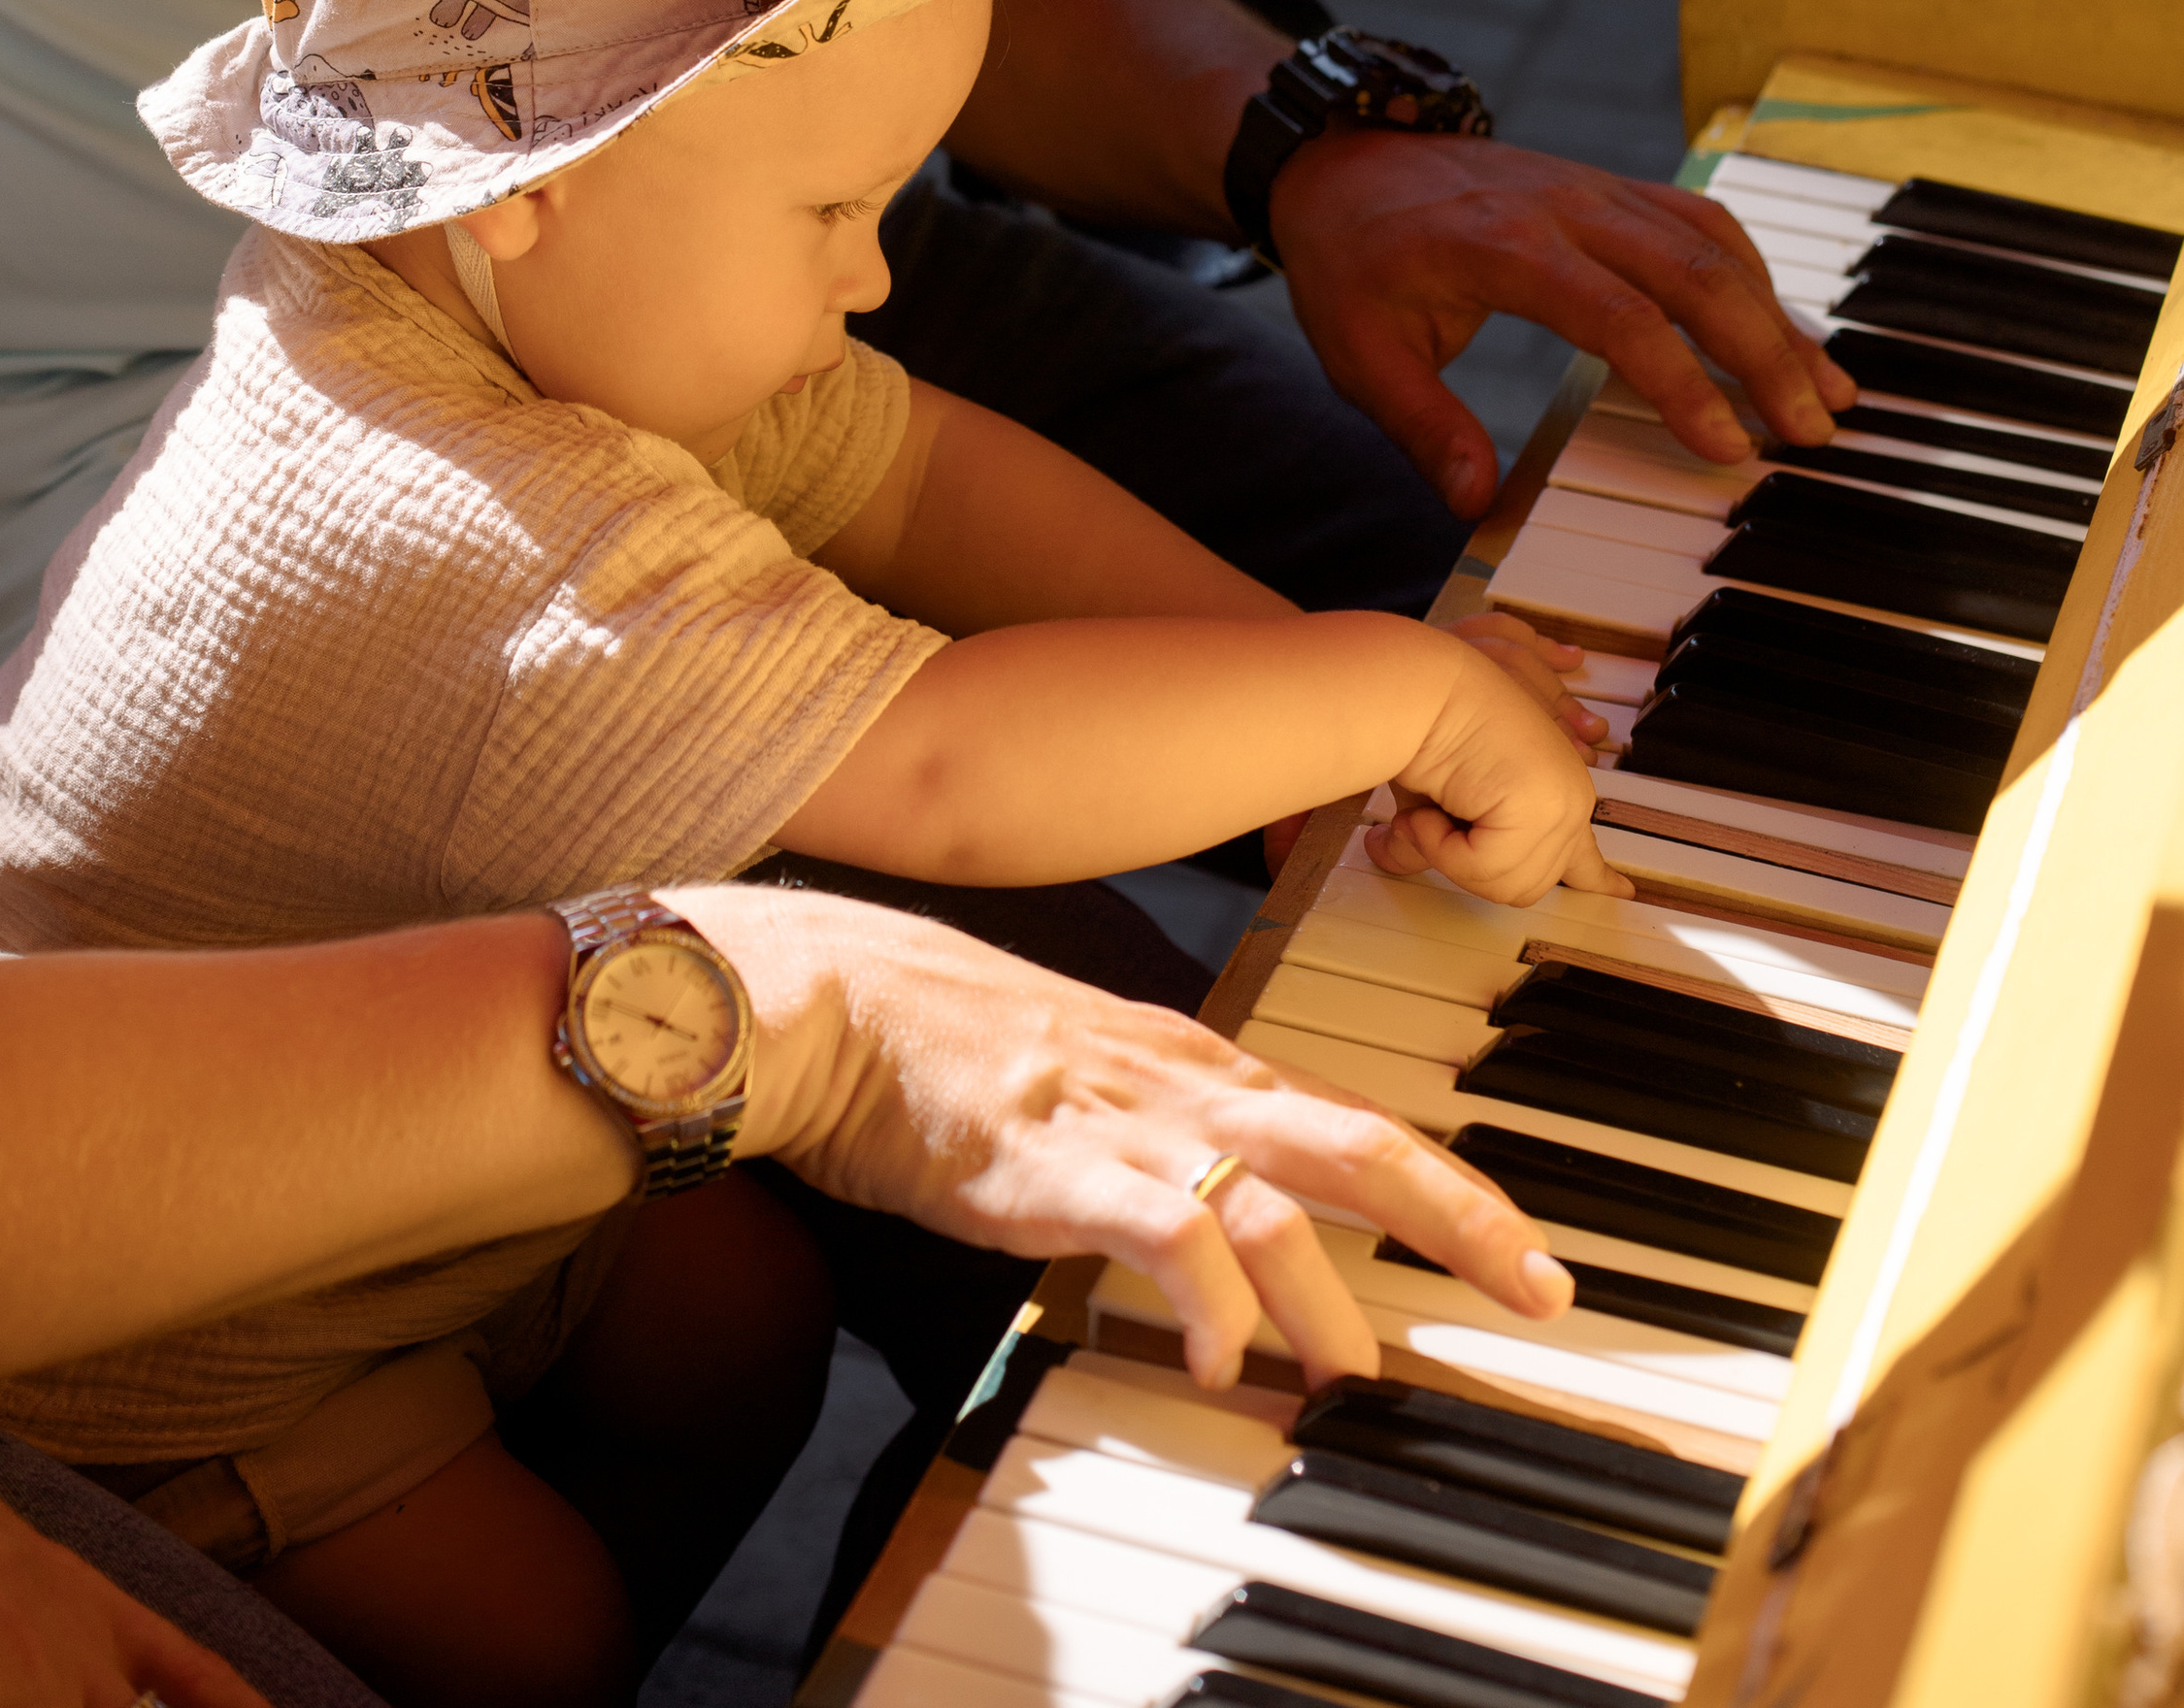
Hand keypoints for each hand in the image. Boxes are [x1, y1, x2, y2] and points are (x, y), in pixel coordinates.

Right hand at [680, 887, 1573, 1391]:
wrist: (836, 998)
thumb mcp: (1089, 1076)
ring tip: (1359, 1379)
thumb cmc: (945, 1043)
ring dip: (1331, 1297)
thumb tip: (1222, 1220)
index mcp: (1198, 1061)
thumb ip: (1164, 1136)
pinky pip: (1164, 1235)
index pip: (1359, 1118)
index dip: (1458, 1185)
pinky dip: (1211, 1303)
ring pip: (1275, 1200)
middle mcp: (1185, 1081)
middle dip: (1464, 1219)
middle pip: (1360, 1143)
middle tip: (1541, 1292)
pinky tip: (1225, 1362)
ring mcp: (1125, 1120)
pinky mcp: (1057, 1164)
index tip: (1532, 1253)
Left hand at [1269, 125, 1853, 520]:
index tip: (1729, 448)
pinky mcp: (1609, 187)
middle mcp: (1566, 207)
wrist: (1340, 155)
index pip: (1620, 316)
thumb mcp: (1358, 351)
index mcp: (1506, 246)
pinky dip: (1751, 273)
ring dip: (1777, 314)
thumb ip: (1423, 426)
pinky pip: (1699, 221)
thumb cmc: (1351, 258)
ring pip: (1712, 243)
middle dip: (1765, 354)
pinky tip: (1781, 327)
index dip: (1683, 384)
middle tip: (1811, 431)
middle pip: (1694, 272)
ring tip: (1829, 389)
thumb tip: (1475, 503)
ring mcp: (1595, 189)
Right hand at [1365, 636, 1628, 906]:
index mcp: (1555, 790)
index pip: (1585, 853)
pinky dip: (1442, 847)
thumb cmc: (1423, 727)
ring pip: (1507, 884)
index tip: (1621, 892)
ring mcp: (1562, 802)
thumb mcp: (1432, 801)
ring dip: (1449, 856)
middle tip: (1429, 827)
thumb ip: (1433, 842)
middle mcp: (1569, 796)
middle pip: (1527, 886)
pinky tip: (1430, 812)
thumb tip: (1389, 855)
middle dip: (1468, 868)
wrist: (1419, 687)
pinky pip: (1486, 867)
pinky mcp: (1542, 808)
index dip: (1599, 879)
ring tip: (1428, 813)